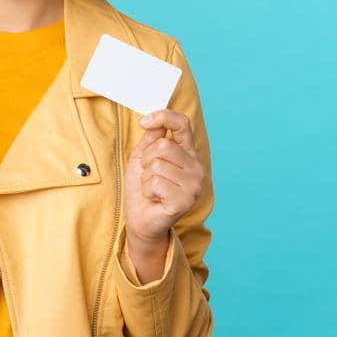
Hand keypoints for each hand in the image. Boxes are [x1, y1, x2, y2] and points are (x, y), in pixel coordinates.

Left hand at [122, 108, 204, 253]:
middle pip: (163, 145)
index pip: (182, 124)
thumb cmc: (142, 187)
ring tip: (150, 188)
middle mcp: (196, 168)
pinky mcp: (184, 201)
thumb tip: (153, 117)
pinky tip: (154, 198)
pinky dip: (146, 190)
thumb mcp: (143, 156)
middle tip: (147, 175)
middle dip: (145, 160)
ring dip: (145, 177)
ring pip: (157, 164)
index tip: (144, 121)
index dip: (163, 117)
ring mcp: (193, 185)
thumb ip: (152, 137)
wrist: (140, 219)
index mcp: (188, 153)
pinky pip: (155, 182)